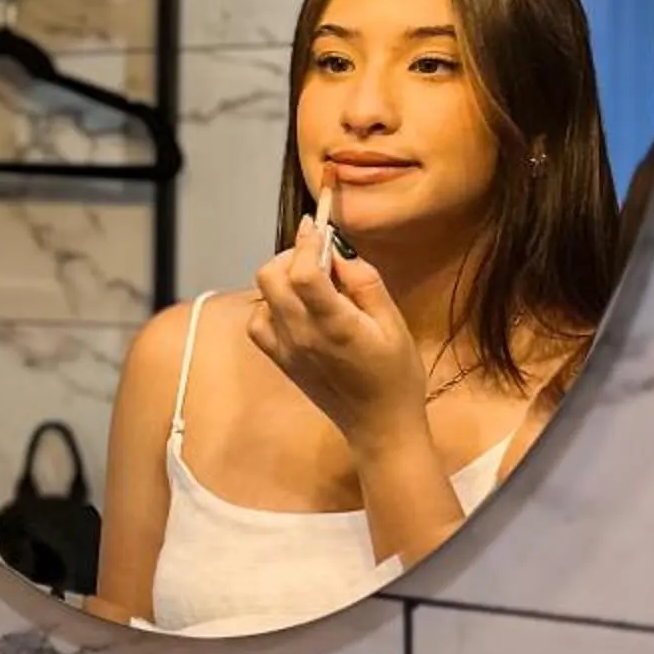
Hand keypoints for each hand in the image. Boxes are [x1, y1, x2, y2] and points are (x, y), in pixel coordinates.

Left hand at [247, 217, 429, 453]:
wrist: (379, 426)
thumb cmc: (396, 375)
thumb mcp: (393, 323)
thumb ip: (364, 282)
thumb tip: (338, 251)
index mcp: (334, 325)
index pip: (301, 271)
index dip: (306, 242)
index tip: (317, 226)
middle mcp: (302, 336)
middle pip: (270, 277)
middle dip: (290, 254)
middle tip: (317, 255)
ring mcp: (286, 350)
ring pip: (262, 296)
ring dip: (280, 278)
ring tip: (310, 281)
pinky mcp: (280, 361)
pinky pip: (258, 323)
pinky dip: (270, 306)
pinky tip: (294, 307)